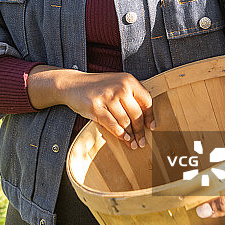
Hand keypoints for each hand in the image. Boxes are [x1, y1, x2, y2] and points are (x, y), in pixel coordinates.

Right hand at [28, 67, 153, 148]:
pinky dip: (119, 134)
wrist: (73, 84)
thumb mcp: (117, 83)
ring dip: (130, 135)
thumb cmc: (98, 87)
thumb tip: (145, 119)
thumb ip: (131, 95)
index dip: (150, 116)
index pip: (146, 100)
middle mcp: (120, 87)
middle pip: (136, 114)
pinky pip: (112, 125)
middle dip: (140, 131)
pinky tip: (123, 139)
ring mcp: (107, 97)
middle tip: (142, 141)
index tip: (151, 127)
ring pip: (125, 121)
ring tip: (133, 144)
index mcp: (128, 80)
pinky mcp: (96, 107)